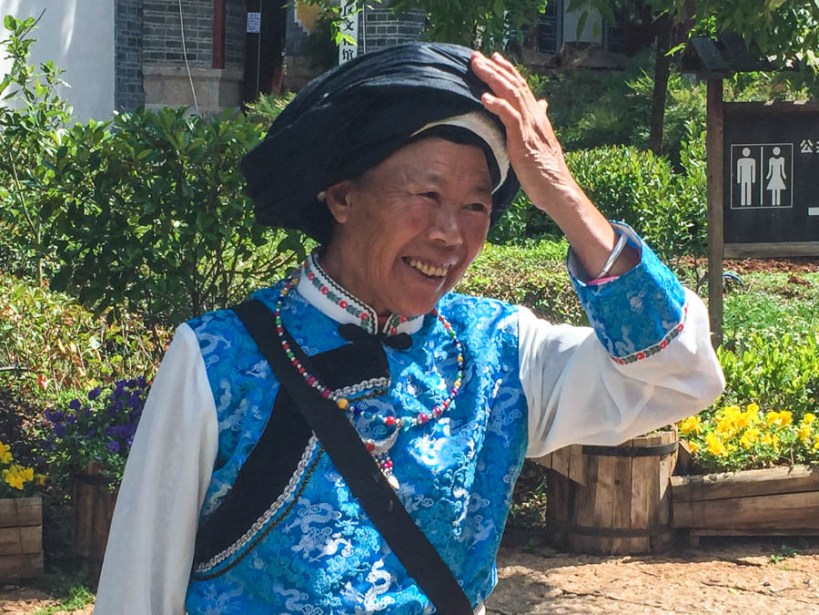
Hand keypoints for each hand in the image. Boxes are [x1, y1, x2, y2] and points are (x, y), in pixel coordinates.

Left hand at [469, 51, 581, 213]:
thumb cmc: (546, 171)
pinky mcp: (524, 141)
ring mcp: (530, 127)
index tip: (493, 58)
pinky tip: (485, 97)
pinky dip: (498, 105)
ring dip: (493, 79)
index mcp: (537, 117)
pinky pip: (510, 117)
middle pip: (514, 85)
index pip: (521, 87)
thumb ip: (539, 120)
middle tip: (476, 56)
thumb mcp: (541, 141)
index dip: (508, 71)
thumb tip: (542, 104)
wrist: (557, 189)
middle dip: (495, 69)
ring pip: (512, 95)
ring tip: (478, 67)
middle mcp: (534, 117)